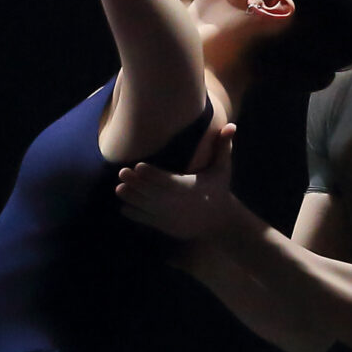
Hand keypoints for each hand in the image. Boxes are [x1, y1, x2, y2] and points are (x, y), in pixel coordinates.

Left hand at [116, 122, 240, 238]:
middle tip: (121, 172)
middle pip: (153, 193)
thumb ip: (223, 147)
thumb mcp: (223, 169)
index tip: (138, 166)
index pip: (168, 180)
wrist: (220, 222)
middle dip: (137, 183)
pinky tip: (124, 206)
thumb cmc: (218, 189)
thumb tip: (232, 125)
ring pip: (147, 207)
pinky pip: (147, 221)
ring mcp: (171, 216)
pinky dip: (135, 214)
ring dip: (132, 198)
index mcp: (189, 188)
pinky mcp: (166, 226)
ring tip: (119, 189)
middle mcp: (178, 203)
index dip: (152, 174)